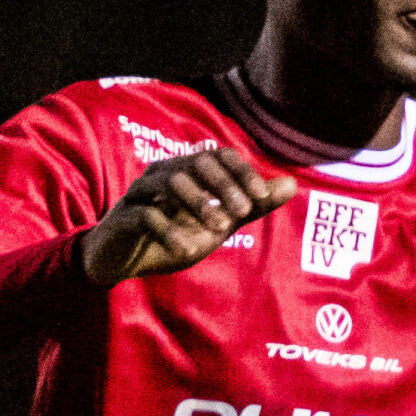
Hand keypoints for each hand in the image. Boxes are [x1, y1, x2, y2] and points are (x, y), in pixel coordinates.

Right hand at [80, 148, 296, 284]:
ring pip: (172, 181)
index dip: (242, 172)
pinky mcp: (123, 217)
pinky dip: (170, 231)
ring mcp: (141, 192)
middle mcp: (164, 173)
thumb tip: (292, 184)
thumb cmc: (175, 234)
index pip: (220, 155)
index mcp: (188, 170)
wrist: (123, 259)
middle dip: (224, 185)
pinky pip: (146, 215)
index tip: (261, 197)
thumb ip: (253, 205)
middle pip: (197, 161)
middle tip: (242, 213)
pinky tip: (186, 248)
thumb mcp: (220, 223)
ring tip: (218, 230)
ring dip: (200, 204)